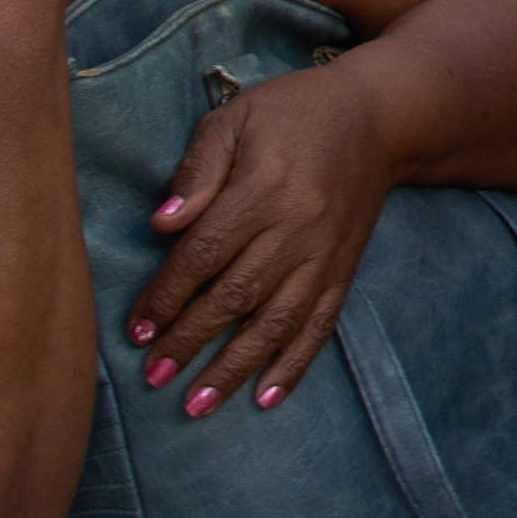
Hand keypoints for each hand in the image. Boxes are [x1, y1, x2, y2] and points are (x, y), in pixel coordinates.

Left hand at [131, 47, 400, 415]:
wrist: (379, 117)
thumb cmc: (293, 113)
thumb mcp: (235, 118)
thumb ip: (198, 169)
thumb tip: (161, 224)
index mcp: (263, 189)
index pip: (204, 253)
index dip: (167, 295)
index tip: (137, 330)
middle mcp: (296, 228)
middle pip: (235, 296)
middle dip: (190, 341)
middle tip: (154, 377)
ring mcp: (323, 254)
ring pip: (275, 321)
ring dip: (235, 367)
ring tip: (198, 404)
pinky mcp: (343, 269)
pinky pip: (319, 324)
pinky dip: (293, 365)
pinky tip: (266, 399)